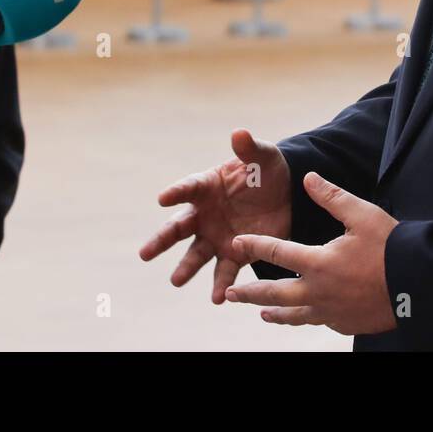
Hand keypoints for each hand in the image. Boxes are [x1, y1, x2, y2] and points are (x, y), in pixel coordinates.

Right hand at [140, 129, 292, 303]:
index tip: (163, 198)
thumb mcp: (261, 155)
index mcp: (206, 186)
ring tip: (176, 281)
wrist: (287, 194)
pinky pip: (226, 272)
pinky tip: (218, 298)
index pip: (187, 188)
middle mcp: (205, 214)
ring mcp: (217, 237)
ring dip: (186, 268)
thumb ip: (249, 148)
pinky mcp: (236, 254)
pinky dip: (222, 285)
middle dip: (161, 241)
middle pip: (178, 228)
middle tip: (145, 253)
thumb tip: (239, 133)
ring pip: (196, 255)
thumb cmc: (266, 170)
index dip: (175, 192)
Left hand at [224, 172, 399, 335]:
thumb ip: (332, 197)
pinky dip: (307, 318)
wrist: (419, 284)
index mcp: (319, 262)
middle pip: (275, 293)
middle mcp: (319, 291)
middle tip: (231, 294)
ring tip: (261, 313)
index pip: (277, 252)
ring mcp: (332, 312)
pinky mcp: (346, 324)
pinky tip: (304, 315)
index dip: (254, 246)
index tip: (236, 244)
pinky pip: (320, 321)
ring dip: (275, 313)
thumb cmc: (391, 246)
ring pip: (295, 315)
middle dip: (250, 293)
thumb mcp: (362, 214)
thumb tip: (308, 178)